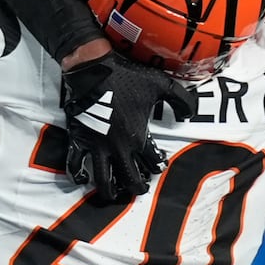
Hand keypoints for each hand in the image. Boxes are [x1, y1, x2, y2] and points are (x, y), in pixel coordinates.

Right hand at [61, 53, 197, 204]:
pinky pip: (76, 164)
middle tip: (139, 188)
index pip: (153, 164)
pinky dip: (78, 175)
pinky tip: (82, 178)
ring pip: (103, 180)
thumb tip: (188, 115)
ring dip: (109, 191)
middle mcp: (119, 146)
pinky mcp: (79, 139)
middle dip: (137, 187)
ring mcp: (98, 145)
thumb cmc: (126, 76)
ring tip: (113, 194)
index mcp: (139, 137)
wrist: (94, 69)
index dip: (157, 167)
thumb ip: (181, 99)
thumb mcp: (161, 84)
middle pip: (130, 179)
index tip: (157, 166)